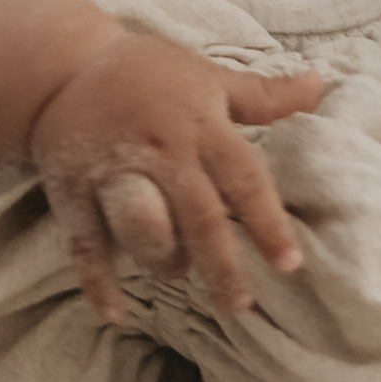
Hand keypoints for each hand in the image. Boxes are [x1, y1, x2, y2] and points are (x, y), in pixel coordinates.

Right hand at [28, 33, 323, 325]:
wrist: (63, 67)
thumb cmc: (147, 74)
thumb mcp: (207, 76)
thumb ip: (262, 94)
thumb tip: (317, 85)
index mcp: (199, 123)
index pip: (242, 177)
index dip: (267, 222)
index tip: (289, 263)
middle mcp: (159, 149)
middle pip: (197, 215)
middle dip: (220, 265)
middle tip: (240, 306)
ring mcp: (112, 171)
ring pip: (142, 229)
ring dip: (163, 261)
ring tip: (179, 276)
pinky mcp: (73, 190)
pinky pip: (85, 242)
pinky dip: (97, 281)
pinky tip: (115, 314)